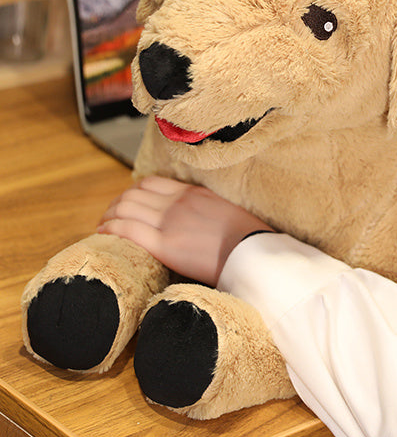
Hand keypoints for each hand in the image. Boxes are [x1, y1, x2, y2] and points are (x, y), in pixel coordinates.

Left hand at [97, 175, 271, 285]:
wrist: (253, 253)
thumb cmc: (246, 238)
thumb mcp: (223, 212)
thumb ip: (203, 210)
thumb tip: (194, 220)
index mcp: (192, 193)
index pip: (151, 183)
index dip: (133, 193)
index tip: (127, 205)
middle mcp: (177, 202)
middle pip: (133, 194)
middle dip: (116, 205)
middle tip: (110, 218)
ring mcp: (170, 221)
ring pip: (125, 208)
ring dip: (109, 216)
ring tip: (103, 227)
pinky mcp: (164, 244)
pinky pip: (127, 229)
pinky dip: (110, 229)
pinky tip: (102, 234)